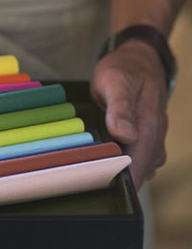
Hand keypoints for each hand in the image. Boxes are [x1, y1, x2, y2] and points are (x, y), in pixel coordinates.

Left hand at [91, 40, 168, 188]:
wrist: (137, 58)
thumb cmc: (124, 68)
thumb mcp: (116, 82)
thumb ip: (121, 108)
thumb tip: (125, 135)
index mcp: (150, 125)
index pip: (139, 162)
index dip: (124, 179)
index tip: (105, 190)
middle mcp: (155, 135)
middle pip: (141, 168)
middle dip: (122, 182)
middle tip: (94, 189)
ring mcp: (152, 137)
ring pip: (142, 165)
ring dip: (124, 174)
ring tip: (97, 180)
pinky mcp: (145, 136)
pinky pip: (138, 156)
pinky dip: (125, 163)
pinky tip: (105, 164)